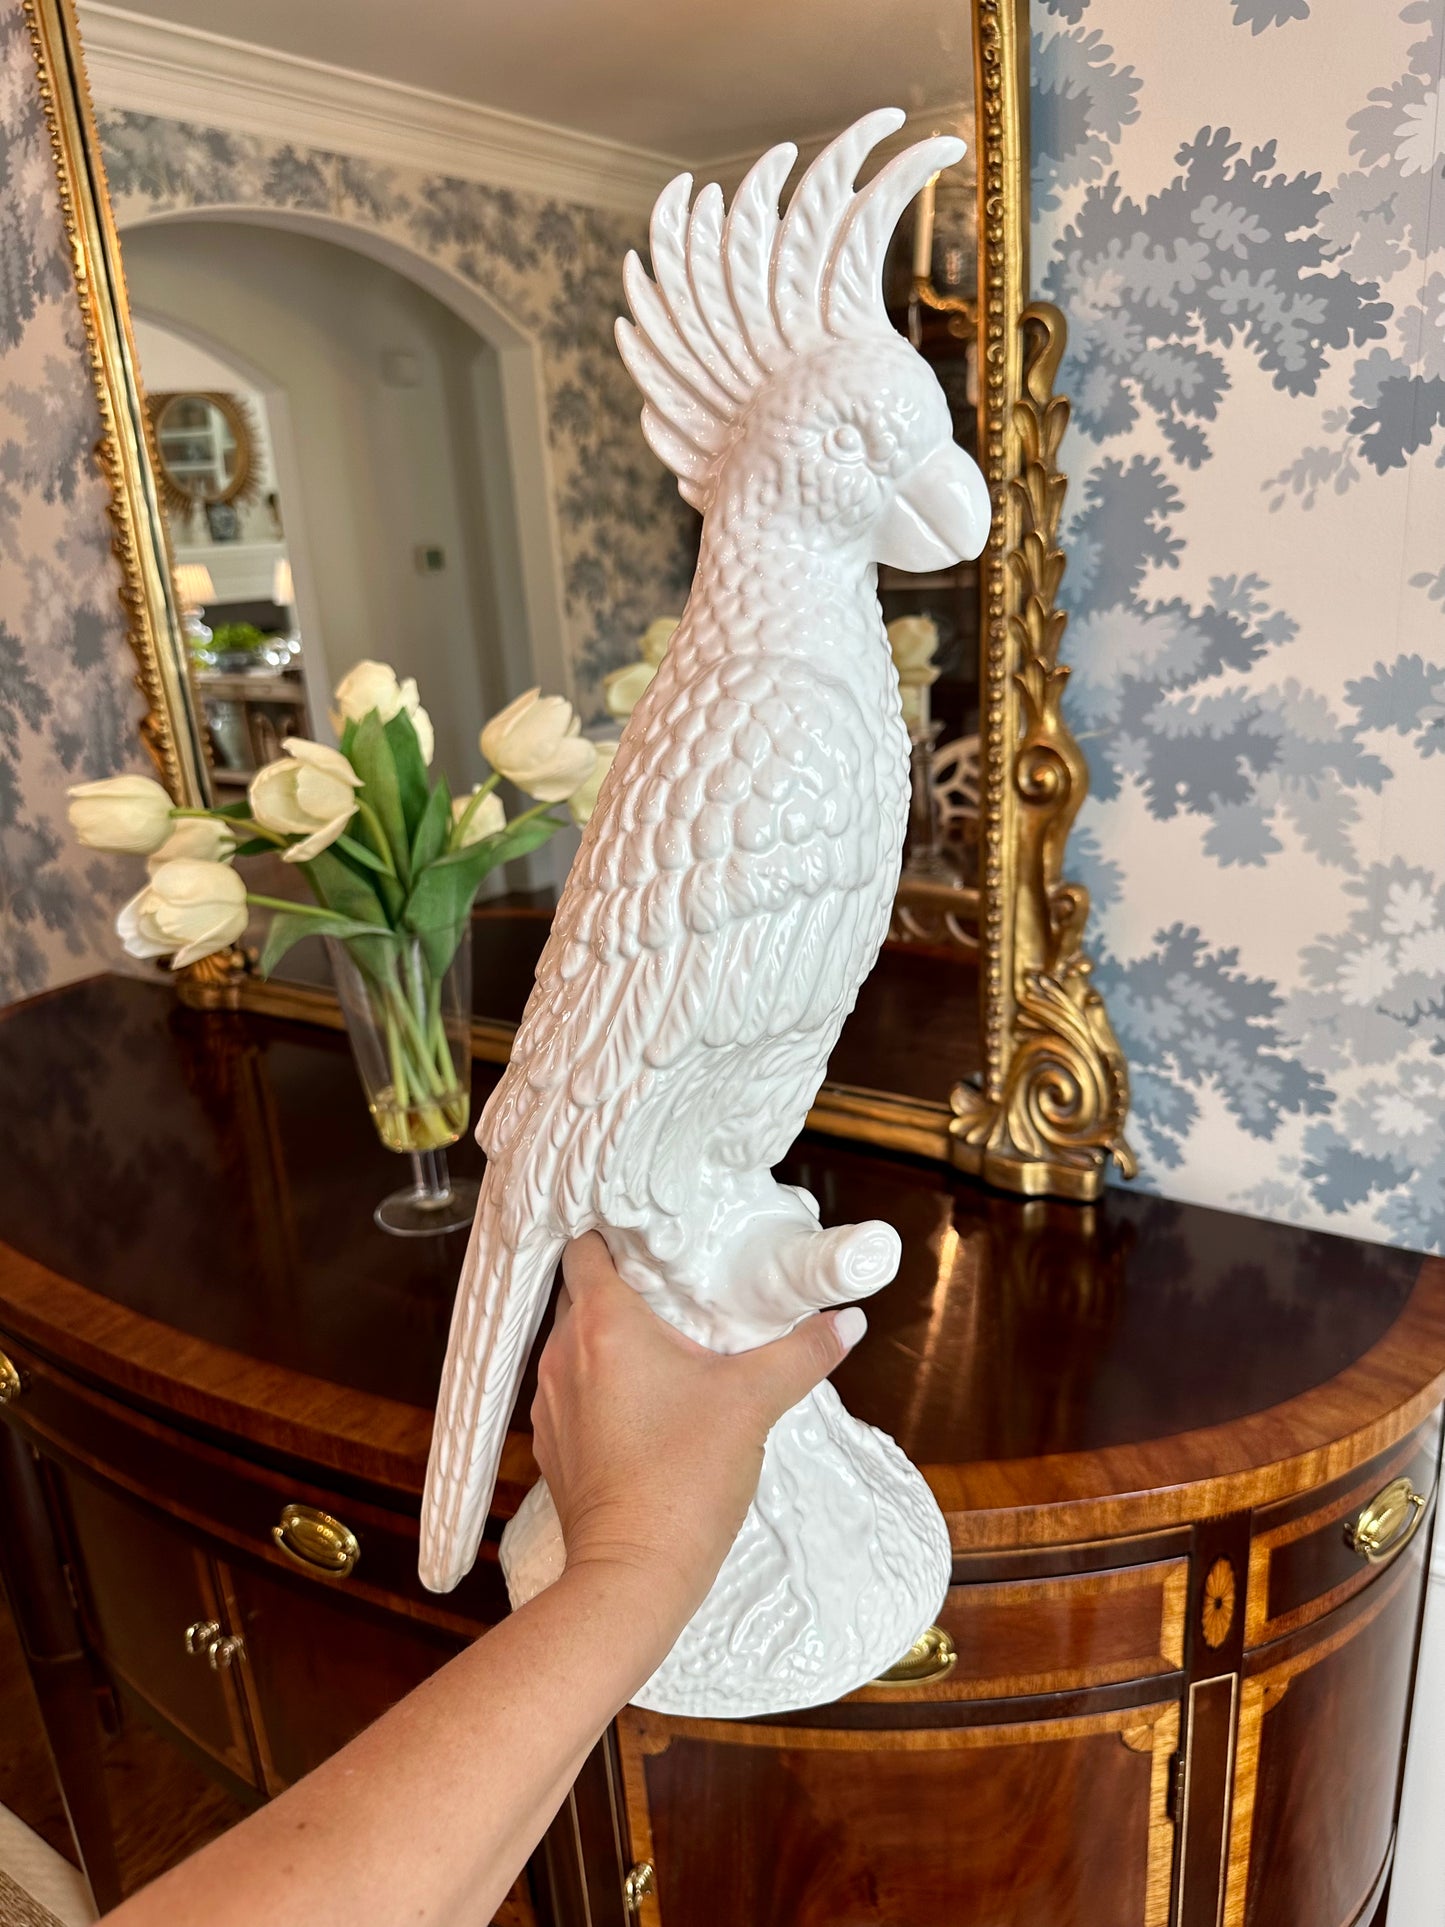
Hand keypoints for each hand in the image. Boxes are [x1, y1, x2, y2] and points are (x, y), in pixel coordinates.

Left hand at [529, 1231, 865, 1660]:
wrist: (634, 1574)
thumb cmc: (685, 1479)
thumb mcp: (754, 1403)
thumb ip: (803, 1353)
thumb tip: (847, 1322)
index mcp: (603, 1323)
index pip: (585, 1248)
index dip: (617, 1236)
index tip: (660, 1245)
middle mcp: (564, 1354)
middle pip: (584, 1295)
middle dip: (628, 1290)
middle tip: (680, 1295)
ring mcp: (551, 1402)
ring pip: (578, 1345)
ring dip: (614, 1343)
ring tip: (668, 1351)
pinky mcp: (553, 1445)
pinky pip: (575, 1392)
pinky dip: (603, 1388)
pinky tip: (646, 1407)